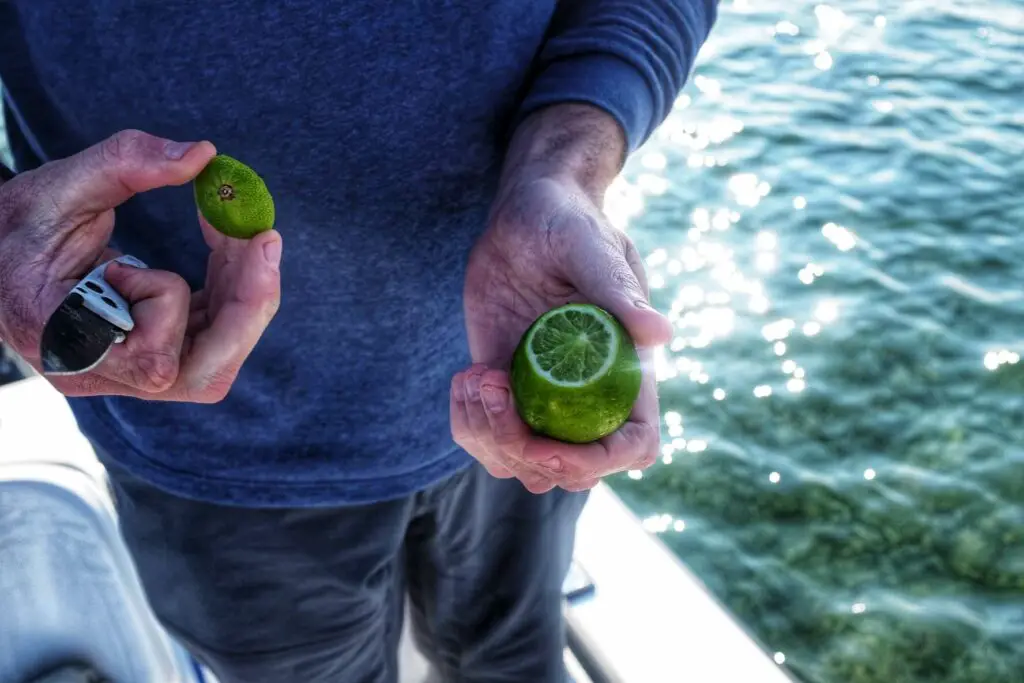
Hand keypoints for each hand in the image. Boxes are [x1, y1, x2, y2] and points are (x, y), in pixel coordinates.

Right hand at [0, 129, 281, 401]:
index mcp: (61, 338)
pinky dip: (229, 296)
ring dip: (244, 299)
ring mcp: (122, 375)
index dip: (171, 303)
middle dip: (246, 308)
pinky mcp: (145, 361)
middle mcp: (95, 372)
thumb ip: (125, 163)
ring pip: (213, 366)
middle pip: (200, 375)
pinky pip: (206, 343)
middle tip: (265, 238)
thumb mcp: (58, 185)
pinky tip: (228, 247)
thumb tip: (202, 154)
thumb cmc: (14, 226)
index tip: (169, 241)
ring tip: (246, 235)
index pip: (148, 357)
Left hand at [452, 104, 672, 492]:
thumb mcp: (593, 250)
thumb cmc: (570, 224)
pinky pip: (483, 436)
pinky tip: (465, 376)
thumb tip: (662, 335)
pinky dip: (467, 422)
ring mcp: (541, 397)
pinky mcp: (502, 388)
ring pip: (519, 463)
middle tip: (494, 390)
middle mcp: (586, 395)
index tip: (551, 448)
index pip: (634, 445)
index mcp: (624, 371)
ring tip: (475, 377)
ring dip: (489, 437)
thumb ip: (619, 293)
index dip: (599, 462)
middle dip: (527, 454)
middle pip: (570, 471)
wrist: (524, 217)